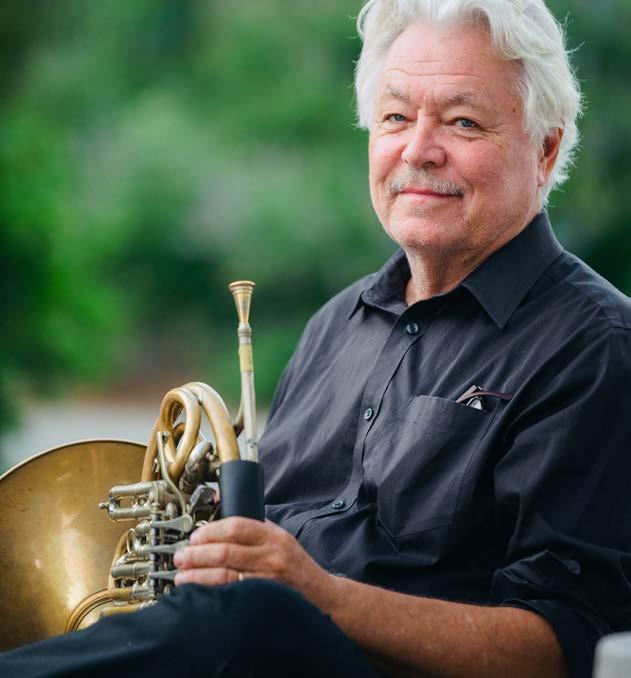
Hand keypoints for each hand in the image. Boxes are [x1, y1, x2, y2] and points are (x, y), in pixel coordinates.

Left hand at [173, 517, 336, 609]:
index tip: (195, 536)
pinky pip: (231, 596)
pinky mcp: (262, 600)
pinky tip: (198, 593)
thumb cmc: (297, 565)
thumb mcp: (281, 538)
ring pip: (224, 576)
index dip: (211, 531)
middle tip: (181, 556)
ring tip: (182, 575)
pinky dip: (211, 594)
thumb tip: (224, 511)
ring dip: (198, 576)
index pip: (237, 527)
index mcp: (272, 537)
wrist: (320, 595)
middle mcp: (270, 557)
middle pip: (225, 552)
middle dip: (197, 554)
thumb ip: (256, 528)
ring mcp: (266, 581)